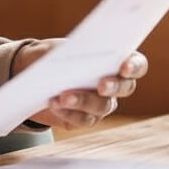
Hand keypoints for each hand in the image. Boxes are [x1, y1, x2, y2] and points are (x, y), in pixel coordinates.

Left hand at [12, 40, 148, 129]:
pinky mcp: (86, 118)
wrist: (32, 76)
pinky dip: (68, 112)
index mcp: (114, 59)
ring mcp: (102, 103)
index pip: (136, 64)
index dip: (134, 66)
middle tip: (101, 85)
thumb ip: (67, 52)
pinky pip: (84, 119)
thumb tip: (73, 61)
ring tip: (62, 96)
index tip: (124, 67)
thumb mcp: (56, 48)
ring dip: (83, 100)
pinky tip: (54, 104)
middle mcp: (115, 83)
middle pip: (125, 88)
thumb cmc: (51, 56)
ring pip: (103, 106)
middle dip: (113, 86)